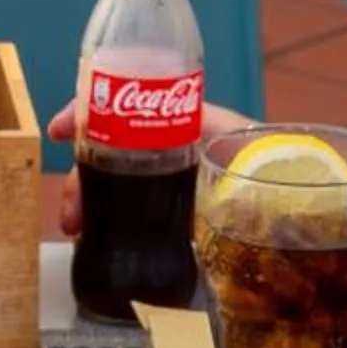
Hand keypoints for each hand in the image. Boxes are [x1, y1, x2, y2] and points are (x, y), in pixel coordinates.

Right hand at [45, 99, 254, 236]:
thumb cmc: (264, 166)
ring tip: (77, 229)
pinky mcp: (172, 216)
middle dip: (83, 177)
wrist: (288, 206)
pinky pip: (132, 216)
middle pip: (112, 155)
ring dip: (89, 202)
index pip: (123, 110)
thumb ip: (202, 130)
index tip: (58, 133)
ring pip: (117, 186)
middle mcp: (170, 152)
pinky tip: (94, 237)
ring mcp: (169, 185)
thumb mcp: (227, 139)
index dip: (87, 116)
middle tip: (71, 213)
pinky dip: (108, 224)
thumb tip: (154, 136)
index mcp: (179, 124)